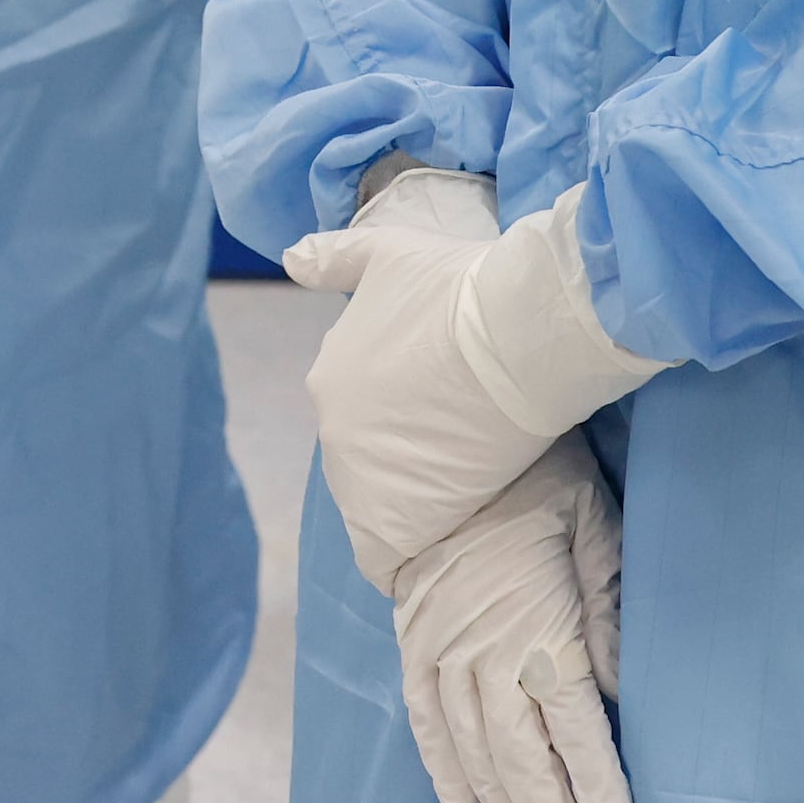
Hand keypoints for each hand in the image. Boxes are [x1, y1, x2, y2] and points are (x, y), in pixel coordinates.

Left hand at [287, 168, 533, 591]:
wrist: (515, 329)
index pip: (361, 406)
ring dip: (417, 496)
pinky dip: (412, 547)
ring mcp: (359, 472)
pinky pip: (390, 550)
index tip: (448, 406)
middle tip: (466, 443)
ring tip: (469, 484)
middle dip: (409, 453)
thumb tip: (289, 258)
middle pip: (371, 453)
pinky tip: (445, 537)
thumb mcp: (387, 252)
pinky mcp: (394, 515)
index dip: (407, 410)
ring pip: (382, 499)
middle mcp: (331, 423)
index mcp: (328, 372)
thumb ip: (335, 257)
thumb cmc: (460, 285)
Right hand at [381, 436, 636, 802]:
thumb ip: (612, 619)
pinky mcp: (414, 643)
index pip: (577, 740)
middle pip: (521, 766)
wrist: (444, 441)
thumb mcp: (600, 536)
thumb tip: (624, 697)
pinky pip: (426, 720)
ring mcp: (442, 654)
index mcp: (539, 638)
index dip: (600, 800)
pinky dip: (443, 770)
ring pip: (474, 754)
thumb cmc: (542, 482)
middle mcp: (485, 659)